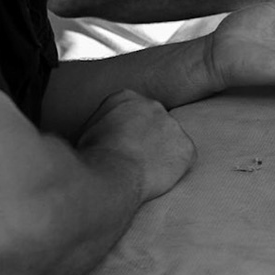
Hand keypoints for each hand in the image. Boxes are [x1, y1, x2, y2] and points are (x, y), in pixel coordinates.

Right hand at [77, 88, 196, 201]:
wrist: (111, 175)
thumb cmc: (94, 158)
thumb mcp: (87, 131)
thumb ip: (104, 124)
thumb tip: (106, 132)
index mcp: (126, 97)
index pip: (133, 112)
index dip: (127, 132)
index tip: (120, 146)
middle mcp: (153, 105)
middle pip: (154, 122)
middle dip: (146, 139)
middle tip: (132, 159)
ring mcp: (173, 125)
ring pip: (170, 140)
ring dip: (160, 153)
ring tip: (142, 170)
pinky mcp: (187, 148)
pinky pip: (184, 158)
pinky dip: (175, 168)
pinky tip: (156, 177)